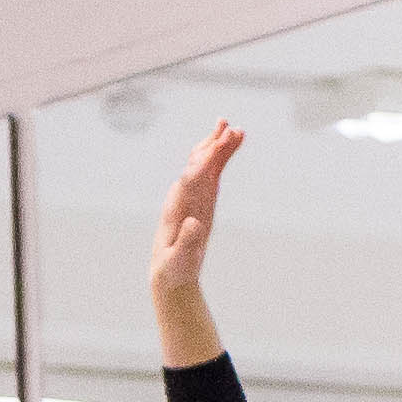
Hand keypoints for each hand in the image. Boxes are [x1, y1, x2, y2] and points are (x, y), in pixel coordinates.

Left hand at [154, 121, 242, 301]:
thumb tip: (195, 223)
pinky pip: (212, 175)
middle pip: (197, 166)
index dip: (202, 163)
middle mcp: (183, 198)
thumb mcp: (180, 261)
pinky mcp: (203, 201)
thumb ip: (187, 242)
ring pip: (205, 166)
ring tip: (232, 128)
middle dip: (211, 147)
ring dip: (217, 146)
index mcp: (176, 210)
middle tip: (227, 128)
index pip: (190, 181)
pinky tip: (228, 146)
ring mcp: (193, 198)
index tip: (214, 147)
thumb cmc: (173, 269)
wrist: (170, 273)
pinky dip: (220, 160)